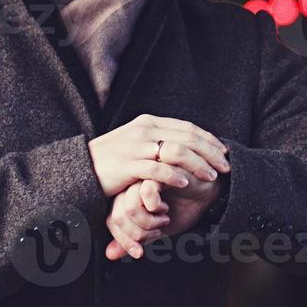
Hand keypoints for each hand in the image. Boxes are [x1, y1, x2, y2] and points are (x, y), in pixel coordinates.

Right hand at [87, 114, 230, 197]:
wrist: (81, 168)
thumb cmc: (111, 160)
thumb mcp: (135, 143)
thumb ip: (157, 141)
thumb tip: (184, 146)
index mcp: (148, 123)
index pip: (186, 127)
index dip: (209, 139)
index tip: (224, 152)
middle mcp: (144, 131)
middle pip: (187, 138)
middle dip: (210, 152)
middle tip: (226, 166)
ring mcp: (136, 147)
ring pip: (176, 152)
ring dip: (197, 164)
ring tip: (211, 176)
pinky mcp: (128, 165)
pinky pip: (156, 169)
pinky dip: (174, 175)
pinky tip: (186, 184)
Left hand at [104, 173, 224, 260]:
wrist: (208, 193)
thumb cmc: (183, 207)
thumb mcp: (157, 228)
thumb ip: (134, 238)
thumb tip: (109, 255)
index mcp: (127, 197)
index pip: (112, 222)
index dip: (123, 241)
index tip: (139, 253)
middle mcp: (130, 186)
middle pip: (118, 217)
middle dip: (139, 235)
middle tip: (158, 232)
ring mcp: (142, 176)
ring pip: (129, 208)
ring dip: (149, 223)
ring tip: (164, 218)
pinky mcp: (157, 169)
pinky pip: (145, 193)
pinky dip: (157, 208)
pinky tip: (167, 207)